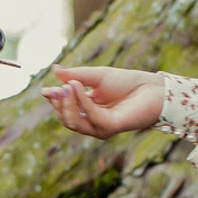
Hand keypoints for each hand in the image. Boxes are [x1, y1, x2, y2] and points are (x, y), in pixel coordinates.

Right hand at [41, 65, 164, 138]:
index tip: (45, 90)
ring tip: (66, 86)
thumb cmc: (128, 82)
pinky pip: (90, 116)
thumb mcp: (97, 76)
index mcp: (87, 110)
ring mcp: (101, 127)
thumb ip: (76, 75)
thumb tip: (54, 70)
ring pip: (74, 122)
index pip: (65, 110)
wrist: (152, 88)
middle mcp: (92, 122)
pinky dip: (81, 101)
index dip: (54, 100)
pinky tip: (76, 87)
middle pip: (67, 119)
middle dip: (58, 104)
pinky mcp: (111, 127)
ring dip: (67, 104)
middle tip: (55, 88)